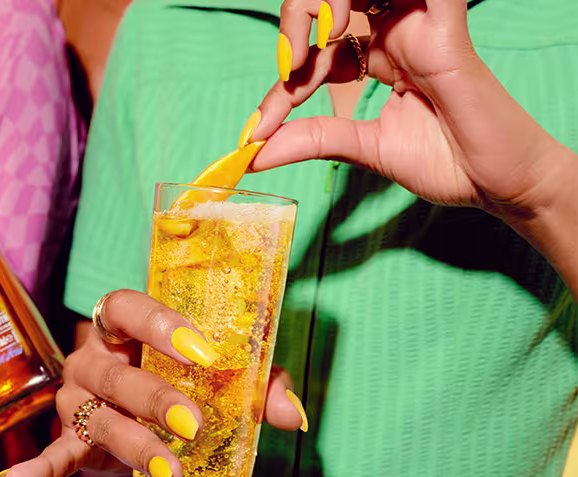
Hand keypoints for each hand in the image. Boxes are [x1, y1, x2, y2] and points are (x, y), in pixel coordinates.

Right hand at [1, 289, 305, 476]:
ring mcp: (76, 398)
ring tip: (170, 473)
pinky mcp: (70, 437)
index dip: (159, 324)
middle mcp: (91, 357)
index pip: (125, 308)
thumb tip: (293, 416)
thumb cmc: (180, 373)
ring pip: (97, 418)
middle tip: (193, 423)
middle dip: (154, 398)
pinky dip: (36, 469)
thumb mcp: (219, 373)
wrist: (136, 402)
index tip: (201, 350)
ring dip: (133, 445)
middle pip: (115, 374)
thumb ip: (255, 384)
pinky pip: (52, 452)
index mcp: (122, 325)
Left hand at [251, 0, 574, 219]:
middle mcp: (396, 34)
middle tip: (285, 72)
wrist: (497, 184)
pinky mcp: (444, 25)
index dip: (281, 87)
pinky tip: (338, 26)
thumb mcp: (362, 149)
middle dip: (294, 25)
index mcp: (379, 59)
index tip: (256, 132)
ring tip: (314, 44)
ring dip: (325, 2)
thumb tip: (254, 152)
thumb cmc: (445, 163)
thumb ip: (313, 139)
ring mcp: (419, 25)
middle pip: (331, 4)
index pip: (316, 54)